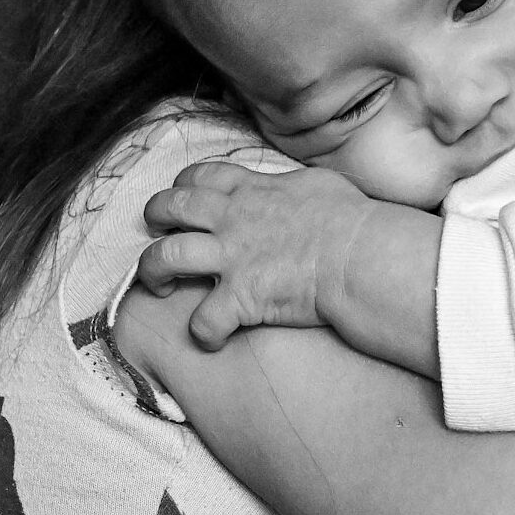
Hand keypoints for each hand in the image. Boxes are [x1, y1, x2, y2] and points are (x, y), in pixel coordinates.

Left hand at [139, 161, 370, 349]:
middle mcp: (232, 219)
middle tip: (158, 234)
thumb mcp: (321, 184)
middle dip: (154, 218)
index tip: (184, 200)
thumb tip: (296, 189)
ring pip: (165, 256)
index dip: (182, 186)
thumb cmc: (352, 220)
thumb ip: (294, 185)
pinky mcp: (241, 297)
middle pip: (170, 207)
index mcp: (252, 191)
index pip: (200, 176)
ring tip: (160, 287)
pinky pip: (203, 320)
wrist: (361, 256)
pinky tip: (214, 338)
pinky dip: (204, 333)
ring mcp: (232, 258)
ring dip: (153, 272)